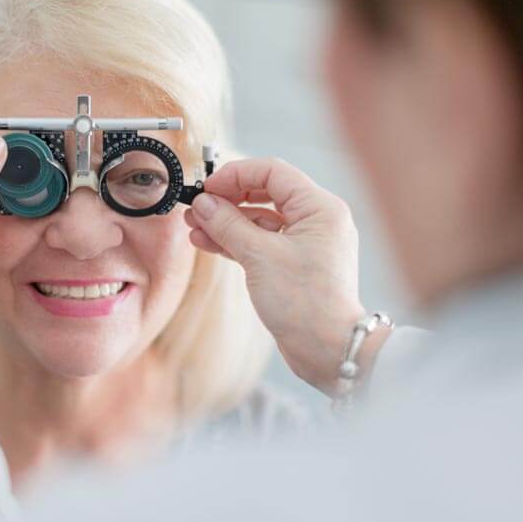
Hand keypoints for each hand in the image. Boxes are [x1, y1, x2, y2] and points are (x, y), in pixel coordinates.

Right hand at [185, 158, 367, 392]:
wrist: (328, 349)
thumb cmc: (307, 304)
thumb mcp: (259, 257)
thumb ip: (228, 225)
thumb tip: (204, 203)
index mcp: (320, 208)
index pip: (273, 172)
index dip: (236, 175)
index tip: (207, 188)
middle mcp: (317, 220)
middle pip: (265, 193)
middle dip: (227, 200)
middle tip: (197, 208)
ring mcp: (306, 243)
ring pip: (260, 220)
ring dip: (227, 222)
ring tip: (194, 227)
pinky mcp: (294, 265)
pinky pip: (262, 242)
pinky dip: (236, 241)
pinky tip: (208, 242)